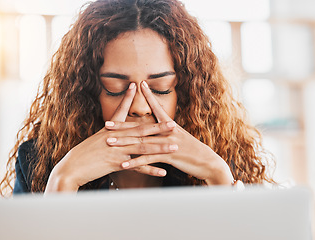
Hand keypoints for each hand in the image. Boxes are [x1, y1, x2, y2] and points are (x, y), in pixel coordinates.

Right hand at [45, 83, 174, 192]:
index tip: (140, 89)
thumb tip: (112, 127)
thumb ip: (108, 133)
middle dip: (158, 127)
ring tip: (174, 147)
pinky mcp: (116, 163)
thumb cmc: (84, 153)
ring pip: (142, 147)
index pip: (122, 112)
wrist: (72, 167)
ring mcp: (116, 150)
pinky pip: (137, 167)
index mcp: (110, 129)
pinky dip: (150, 170)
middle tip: (173, 124)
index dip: (130, 100)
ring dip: (160, 147)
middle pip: (140, 130)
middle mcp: (115, 137)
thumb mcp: (95, 139)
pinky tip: (163, 171)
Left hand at [105, 81, 233, 185]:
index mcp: (169, 125)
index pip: (157, 107)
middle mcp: (167, 131)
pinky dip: (135, 162)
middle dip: (122, 125)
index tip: (139, 84)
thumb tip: (158, 126)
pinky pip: (149, 159)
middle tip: (106, 123)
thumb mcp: (180, 137)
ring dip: (124, 143)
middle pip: (141, 127)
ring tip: (109, 142)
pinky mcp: (169, 156)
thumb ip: (168, 131)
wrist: (207, 162)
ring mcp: (167, 143)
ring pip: (141, 142)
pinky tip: (123, 165)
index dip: (148, 96)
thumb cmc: (192, 150)